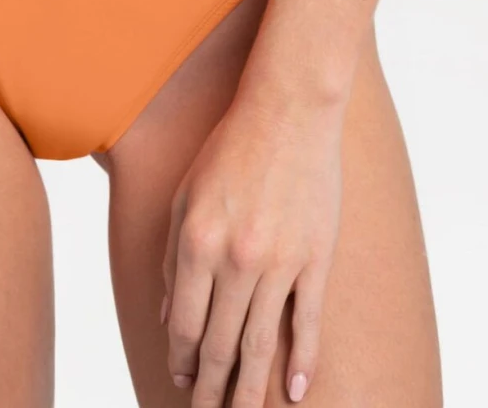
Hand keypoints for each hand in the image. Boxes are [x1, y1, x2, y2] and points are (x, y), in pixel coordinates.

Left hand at [160, 82, 345, 405]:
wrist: (289, 108)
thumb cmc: (230, 146)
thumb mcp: (185, 196)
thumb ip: (176, 259)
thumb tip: (171, 318)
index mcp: (197, 242)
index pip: (185, 326)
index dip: (182, 361)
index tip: (182, 382)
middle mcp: (236, 260)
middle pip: (221, 346)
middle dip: (212, 390)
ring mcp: (279, 262)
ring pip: (261, 345)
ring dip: (250, 390)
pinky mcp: (316, 258)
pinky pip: (308, 322)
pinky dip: (303, 362)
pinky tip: (296, 392)